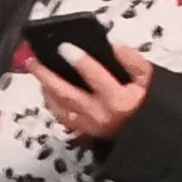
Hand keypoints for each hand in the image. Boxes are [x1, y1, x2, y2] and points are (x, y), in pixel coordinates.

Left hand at [36, 39, 152, 141]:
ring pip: (58, 107)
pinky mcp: (82, 132)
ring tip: (38, 72)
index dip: (78, 59)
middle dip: (46, 75)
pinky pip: (60, 116)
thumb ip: (133, 61)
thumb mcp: (148, 79)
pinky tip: (48, 91)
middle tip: (33, 61)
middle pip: (65, 93)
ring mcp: (88, 125)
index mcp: (117, 100)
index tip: (64, 46)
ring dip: (45, 89)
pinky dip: (51, 102)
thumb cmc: (145, 105)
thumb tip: (116, 47)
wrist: (145, 134)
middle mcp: (99, 114)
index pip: (94, 75)